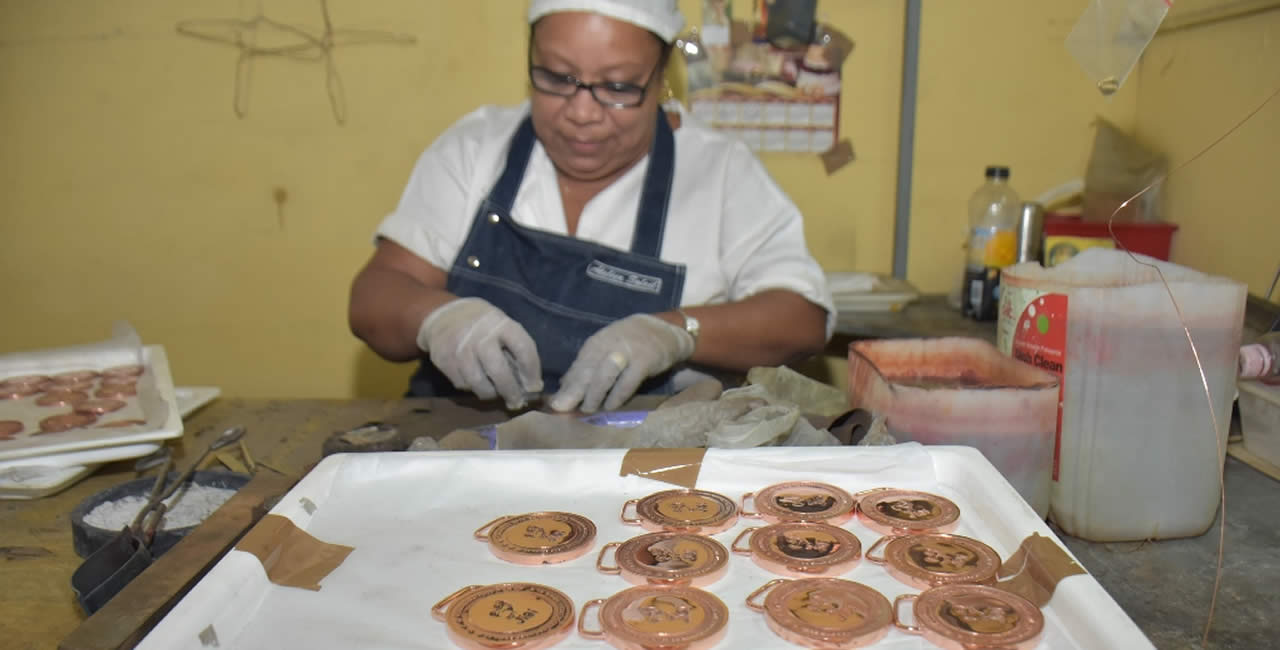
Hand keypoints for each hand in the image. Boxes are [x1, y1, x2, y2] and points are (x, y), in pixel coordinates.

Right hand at [416, 298, 541, 408]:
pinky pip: (462, 384)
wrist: (444, 314)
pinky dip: (472, 388)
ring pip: (478, 383)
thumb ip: (514, 349)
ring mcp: (459, 348)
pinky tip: (477, 383)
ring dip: (490, 393)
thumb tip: (528, 384)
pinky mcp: (443, 360)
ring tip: (495, 393)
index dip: (532, 371)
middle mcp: (479, 335)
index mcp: (500, 323)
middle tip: (516, 402)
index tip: (534, 386)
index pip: (523, 348)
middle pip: (499, 371)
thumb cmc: (482, 324)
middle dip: (510, 391)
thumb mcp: (501, 326)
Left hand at [550, 314, 693, 413]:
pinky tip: (611, 406)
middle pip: (587, 371)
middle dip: (573, 391)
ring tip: (587, 409)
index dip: (566, 386)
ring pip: (604, 376)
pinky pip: (627, 383)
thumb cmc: (630, 343)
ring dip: (594, 395)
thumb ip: (588, 365)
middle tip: (561, 408)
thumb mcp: (606, 348)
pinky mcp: (644, 361)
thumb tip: (564, 384)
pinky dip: (617, 396)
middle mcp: (609, 346)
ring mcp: (626, 353)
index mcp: (597, 343)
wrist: (664, 331)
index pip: (578, 366)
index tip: (554, 404)